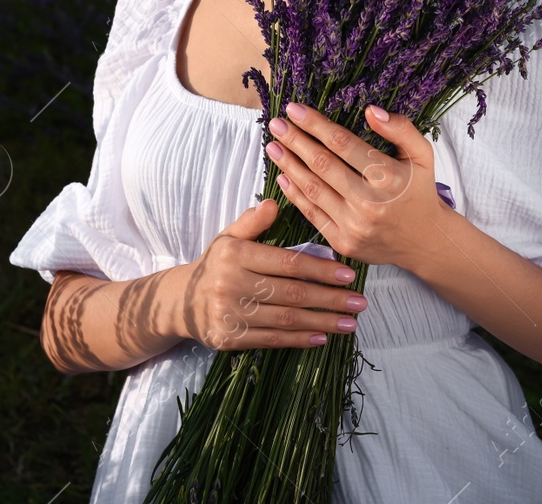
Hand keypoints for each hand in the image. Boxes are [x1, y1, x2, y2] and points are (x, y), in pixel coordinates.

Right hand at [169, 198, 367, 351]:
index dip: (320, 269)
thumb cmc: (215, 265)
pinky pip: (272, 339)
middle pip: (291, 293)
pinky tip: (322, 337)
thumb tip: (274, 202)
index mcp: (235, 255)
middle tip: (360, 302)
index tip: (349, 274)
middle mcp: (231, 284)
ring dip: (322, 323)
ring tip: (350, 323)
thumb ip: (252, 222)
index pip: (287, 263)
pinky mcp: (230, 338)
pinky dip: (300, 339)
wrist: (181, 301)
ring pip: (285, 319)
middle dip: (330, 299)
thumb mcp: (228, 237)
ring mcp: (230, 314)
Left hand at [267, 102, 449, 272]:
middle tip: (276, 124)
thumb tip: (370, 111)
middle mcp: (369, 203)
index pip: (342, 144)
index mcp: (388, 177)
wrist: (425, 241)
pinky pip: (312, 214)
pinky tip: (283, 175)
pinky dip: (294, 194)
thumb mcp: (422, 155)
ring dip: (289, 165)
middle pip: (322, 164)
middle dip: (295, 141)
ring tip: (273, 146)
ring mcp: (354, 225)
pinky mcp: (343, 242)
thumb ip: (401, 130)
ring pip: (312, 189)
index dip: (315, 125)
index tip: (294, 109)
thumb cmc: (420, 192)